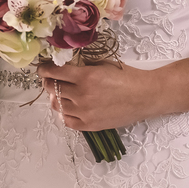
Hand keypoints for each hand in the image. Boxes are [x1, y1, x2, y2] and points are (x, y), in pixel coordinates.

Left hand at [38, 60, 156, 131]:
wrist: (145, 96)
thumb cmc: (127, 77)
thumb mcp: (102, 63)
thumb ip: (82, 64)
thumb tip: (62, 63)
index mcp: (85, 77)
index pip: (53, 72)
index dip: (44, 69)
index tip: (43, 68)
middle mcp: (82, 96)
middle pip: (52, 88)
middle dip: (49, 82)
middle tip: (52, 78)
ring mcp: (85, 112)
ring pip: (57, 105)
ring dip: (56, 97)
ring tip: (62, 92)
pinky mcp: (90, 125)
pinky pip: (67, 120)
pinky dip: (65, 113)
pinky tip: (70, 106)